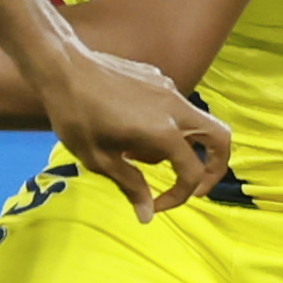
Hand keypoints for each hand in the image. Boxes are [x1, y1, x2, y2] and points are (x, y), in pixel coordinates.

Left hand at [33, 46, 237, 221]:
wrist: (62, 67)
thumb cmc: (75, 115)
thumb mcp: (99, 159)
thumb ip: (130, 185)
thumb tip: (147, 216)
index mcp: (164, 131)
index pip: (191, 172)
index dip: (178, 197)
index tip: (155, 206)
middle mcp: (175, 108)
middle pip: (220, 138)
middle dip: (215, 166)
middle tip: (194, 185)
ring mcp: (168, 89)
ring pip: (197, 121)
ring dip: (182, 146)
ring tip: (138, 155)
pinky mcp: (157, 78)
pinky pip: (174, 107)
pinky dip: (166, 125)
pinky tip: (131, 129)